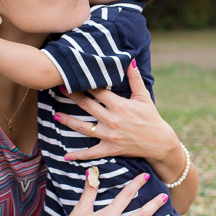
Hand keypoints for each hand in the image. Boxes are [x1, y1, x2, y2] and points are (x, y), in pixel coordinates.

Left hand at [58, 60, 178, 163]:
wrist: (159, 142)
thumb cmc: (151, 118)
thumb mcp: (144, 97)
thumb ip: (135, 78)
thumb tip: (129, 60)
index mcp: (120, 105)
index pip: (97, 91)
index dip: (84, 83)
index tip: (73, 76)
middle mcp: (112, 120)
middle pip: (87, 105)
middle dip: (72, 96)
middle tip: (59, 88)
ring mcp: (110, 135)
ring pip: (84, 127)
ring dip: (68, 121)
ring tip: (56, 115)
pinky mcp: (110, 149)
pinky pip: (91, 153)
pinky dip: (79, 155)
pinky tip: (66, 155)